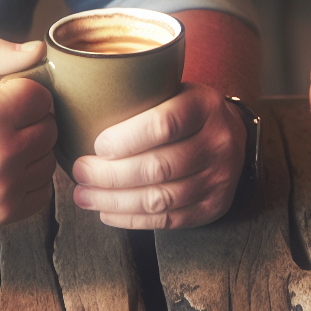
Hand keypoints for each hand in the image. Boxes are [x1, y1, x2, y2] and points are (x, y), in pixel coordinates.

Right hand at [0, 38, 58, 229]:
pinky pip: (43, 189)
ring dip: (32, 150)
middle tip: (4, 122)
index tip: (5, 99)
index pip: (41, 96)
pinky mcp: (5, 211)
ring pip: (49, 159)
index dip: (24, 93)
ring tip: (4, 145)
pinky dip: (30, 179)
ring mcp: (5, 186)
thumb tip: (38, 50)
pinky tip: (7, 169)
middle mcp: (1, 153)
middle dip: (30, 121)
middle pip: (50, 128)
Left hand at [70, 82, 245, 228]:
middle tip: (80, 173)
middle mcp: (218, 143)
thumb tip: (78, 109)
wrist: (232, 135)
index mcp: (204, 106)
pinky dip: (132, 219)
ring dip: (114, 201)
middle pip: (158, 167)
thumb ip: (138, 96)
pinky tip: (107, 212)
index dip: (125, 139)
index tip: (96, 146)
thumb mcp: (173, 89)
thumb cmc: (186, 112)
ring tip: (84, 196)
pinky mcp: (213, 207)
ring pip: (160, 199)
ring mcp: (219, 179)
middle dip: (110, 175)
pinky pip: (167, 221)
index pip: (163, 125)